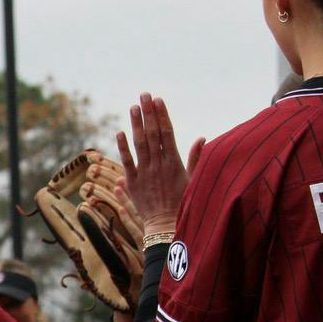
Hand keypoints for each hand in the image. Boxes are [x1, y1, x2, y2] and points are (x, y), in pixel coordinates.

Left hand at [113, 94, 200, 235]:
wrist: (166, 226)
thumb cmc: (183, 204)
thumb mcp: (194, 180)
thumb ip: (196, 159)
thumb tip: (202, 138)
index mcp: (174, 163)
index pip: (167, 133)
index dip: (162, 115)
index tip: (159, 100)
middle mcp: (158, 165)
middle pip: (152, 134)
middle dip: (148, 113)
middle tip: (144, 95)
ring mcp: (144, 173)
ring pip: (139, 144)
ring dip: (136, 124)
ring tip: (133, 107)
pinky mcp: (133, 183)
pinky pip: (127, 162)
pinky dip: (123, 147)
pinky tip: (120, 132)